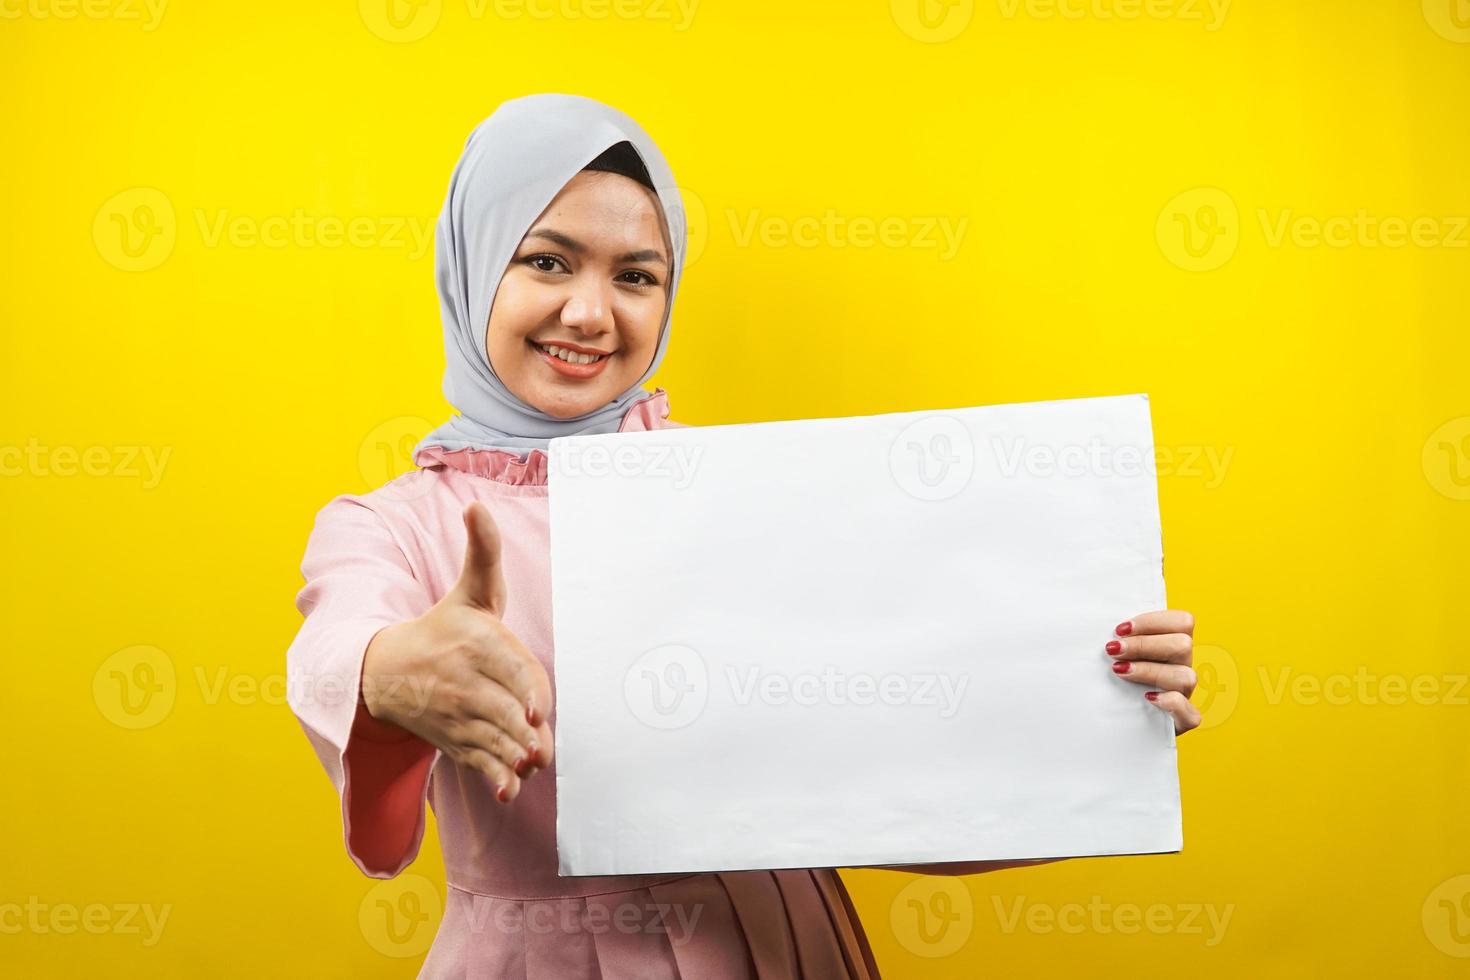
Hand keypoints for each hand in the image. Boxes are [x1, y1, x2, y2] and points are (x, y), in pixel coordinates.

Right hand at [361, 501, 554, 801]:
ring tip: (532, 765)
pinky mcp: (454, 739)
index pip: (506, 666)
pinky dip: (493, 778)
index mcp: (475, 640)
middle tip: (540, 745)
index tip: (539, 708)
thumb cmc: (445, 626)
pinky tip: (509, 790)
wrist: (385, 670)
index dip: (524, 688)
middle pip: (502, 708)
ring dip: (512, 756)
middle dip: (522, 730)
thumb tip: (477, 507)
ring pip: (491, 738)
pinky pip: (476, 761)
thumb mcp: (468, 589)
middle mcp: (464, 679)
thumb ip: (483, 552)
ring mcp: (456, 713)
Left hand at [1105, 609, 1200, 734]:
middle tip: (1112, 650)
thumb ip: (1121, 639)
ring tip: (1119, 671)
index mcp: (1172, 644)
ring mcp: (1184, 694)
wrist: (1113, 719)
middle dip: (1143, 644)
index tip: (1120, 629)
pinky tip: (1148, 698)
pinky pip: (1190, 713)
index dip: (1152, 622)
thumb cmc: (1113, 678)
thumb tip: (1102, 626)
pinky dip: (1172, 703)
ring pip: (1186, 676)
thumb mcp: (1118, 653)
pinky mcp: (1182, 720)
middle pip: (1183, 645)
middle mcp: (1182, 666)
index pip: (1182, 621)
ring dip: (1150, 671)